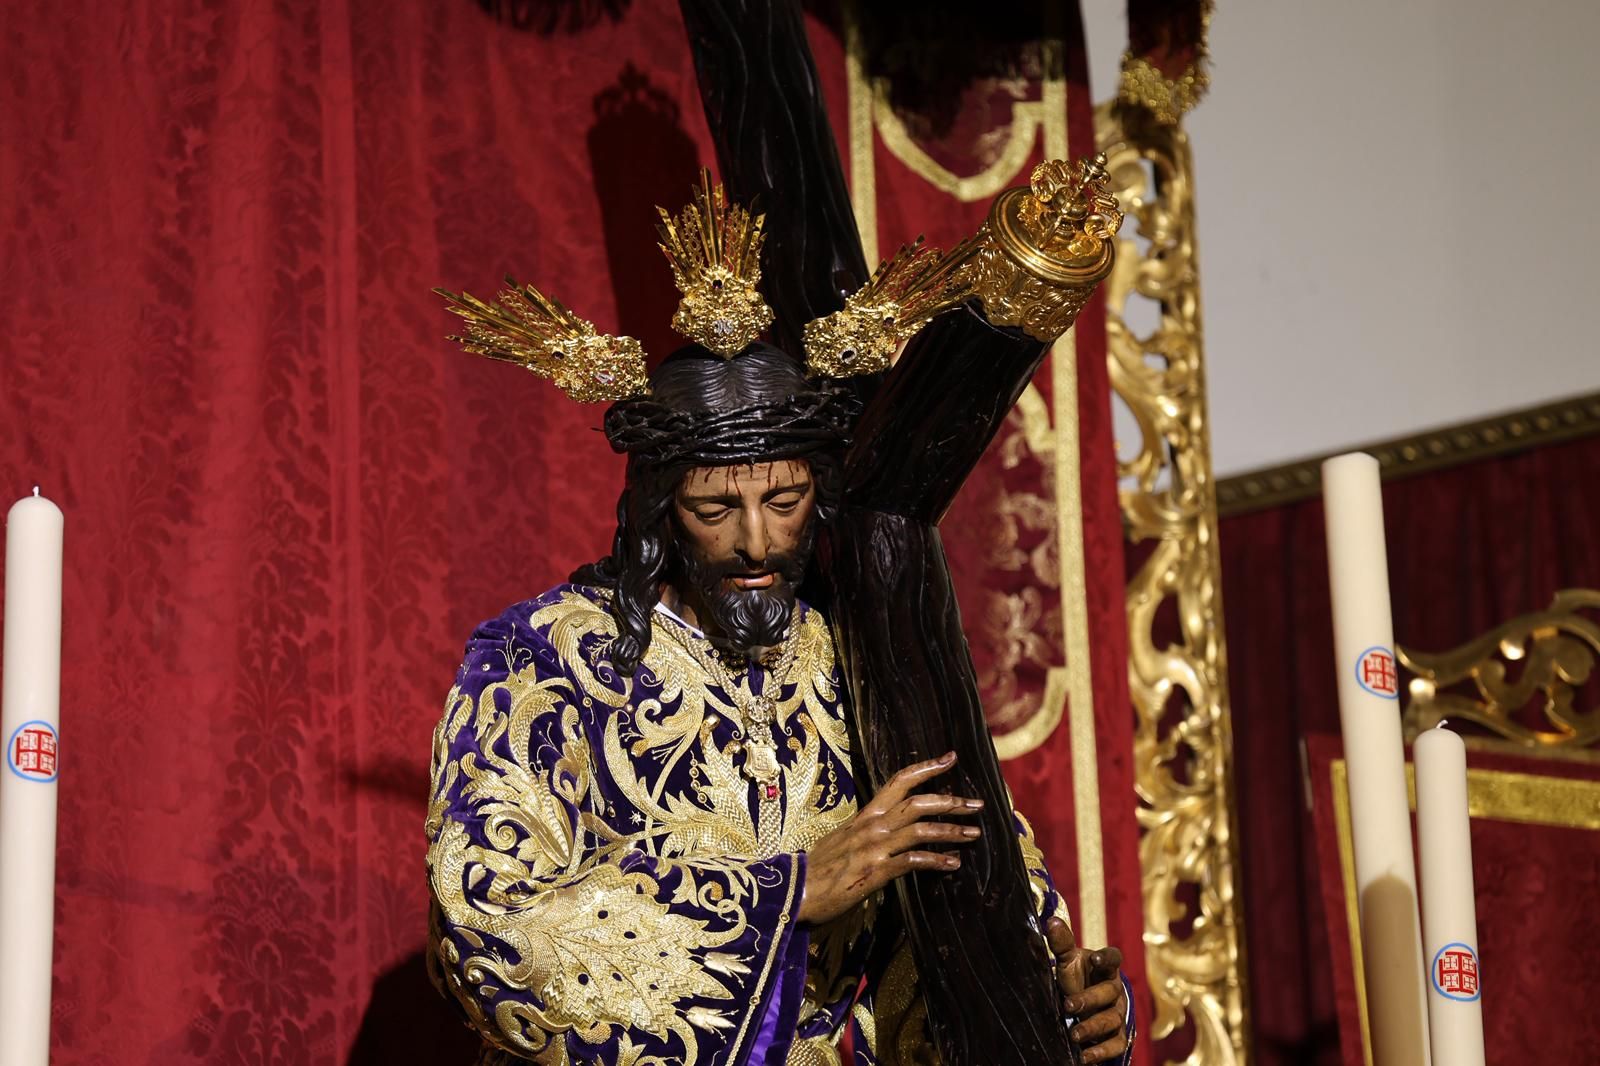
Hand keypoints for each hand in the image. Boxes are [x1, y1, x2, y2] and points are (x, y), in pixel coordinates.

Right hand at [796, 751, 982, 924]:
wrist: (791, 891)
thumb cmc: (815, 871)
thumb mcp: (840, 843)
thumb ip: (864, 835)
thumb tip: (882, 834)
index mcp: (864, 816)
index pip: (898, 782)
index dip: (926, 768)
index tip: (951, 758)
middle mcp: (871, 825)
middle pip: (917, 802)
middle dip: (950, 800)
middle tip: (977, 802)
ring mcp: (873, 847)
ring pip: (920, 829)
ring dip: (951, 830)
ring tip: (974, 833)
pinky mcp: (874, 870)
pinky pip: (912, 860)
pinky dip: (936, 860)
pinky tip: (953, 864)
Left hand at [1047, 916, 1128, 1064]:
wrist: (1082, 1007)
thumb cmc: (1075, 978)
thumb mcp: (1067, 962)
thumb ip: (1061, 944)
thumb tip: (1051, 921)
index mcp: (1105, 968)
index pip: (1113, 958)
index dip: (1107, 958)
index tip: (1095, 959)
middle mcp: (1115, 990)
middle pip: (1109, 992)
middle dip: (1090, 999)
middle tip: (1068, 1004)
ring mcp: (1118, 1014)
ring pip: (1111, 1020)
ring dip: (1092, 1027)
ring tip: (1074, 1034)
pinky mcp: (1117, 1036)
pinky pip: (1116, 1045)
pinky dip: (1101, 1052)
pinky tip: (1084, 1057)